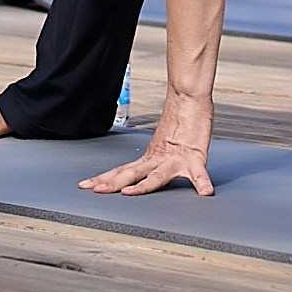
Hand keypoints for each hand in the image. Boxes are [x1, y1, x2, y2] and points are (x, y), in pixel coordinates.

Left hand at [81, 94, 213, 195]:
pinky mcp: (195, 158)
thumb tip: (145, 167)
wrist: (189, 97)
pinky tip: (205, 192)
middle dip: (113, 183)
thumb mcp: (163, 142)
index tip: (86, 185)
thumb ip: (155, 156)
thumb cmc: (180, 120)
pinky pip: (199, 174)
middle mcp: (158, 159)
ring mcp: (175, 159)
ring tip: (130, 193)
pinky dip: (202, 183)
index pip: (122, 170)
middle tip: (96, 190)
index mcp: (149, 157)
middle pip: (132, 173)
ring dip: (142, 186)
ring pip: (157, 176)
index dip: (104, 178)